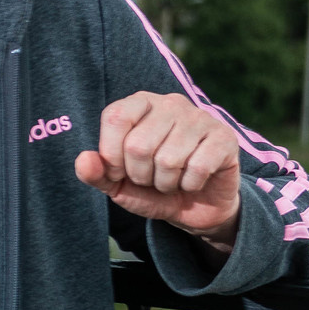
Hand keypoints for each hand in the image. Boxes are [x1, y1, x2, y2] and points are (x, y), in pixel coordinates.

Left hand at [73, 91, 239, 248]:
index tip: (119, 172)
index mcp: (139, 103)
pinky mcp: (225, 137)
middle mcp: (171, 103)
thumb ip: (95, 173)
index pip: (115, 117)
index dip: (112, 155)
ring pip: (168, 159)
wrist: (196, 206)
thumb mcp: (117, 184)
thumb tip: (83, 159)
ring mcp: (201, 117)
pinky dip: (190, 184)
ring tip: (172, 179)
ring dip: (166, 183)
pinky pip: (198, 167)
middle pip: (138, 144)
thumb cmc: (151, 187)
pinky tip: (194, 180)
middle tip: (152, 178)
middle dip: (141, 175)